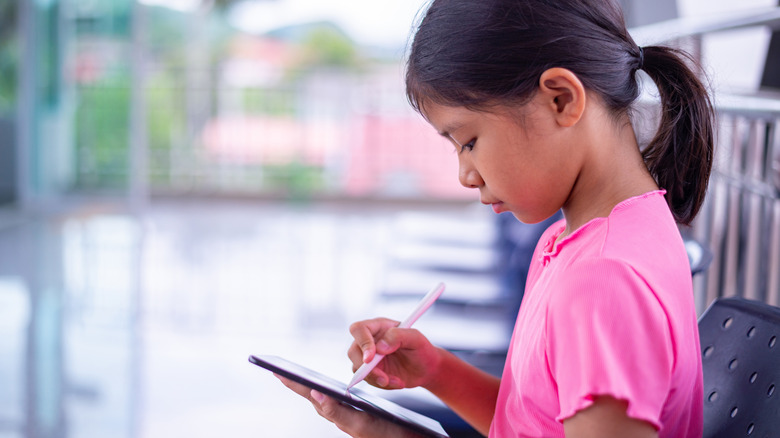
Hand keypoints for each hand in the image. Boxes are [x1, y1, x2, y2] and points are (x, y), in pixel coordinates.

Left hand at [274, 374, 424, 437]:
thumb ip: (338, 411)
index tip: (276, 370)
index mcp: (339, 416)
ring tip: (298, 378)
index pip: (312, 396)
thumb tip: (316, 395)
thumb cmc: (390, 434)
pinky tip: (328, 391)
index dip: (295, 383)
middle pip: (315, 396)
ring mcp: (351, 417)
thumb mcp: (362, 424)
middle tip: (280, 370)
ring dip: (311, 387)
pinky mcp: (361, 417)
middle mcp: (342, 417)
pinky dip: (330, 393)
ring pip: (326, 400)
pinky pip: (340, 402)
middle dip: (298, 383)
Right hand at [347, 318, 442, 389]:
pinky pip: (367, 380)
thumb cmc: (422, 349)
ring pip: (358, 369)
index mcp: (379, 326)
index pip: (359, 329)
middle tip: (384, 378)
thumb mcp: (416, 338)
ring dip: (377, 379)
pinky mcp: (371, 372)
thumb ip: (398, 336)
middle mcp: (371, 340)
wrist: (427, 369)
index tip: (371, 358)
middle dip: (367, 368)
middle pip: (353, 351)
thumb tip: (380, 346)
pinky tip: (397, 382)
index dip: (362, 342)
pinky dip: (382, 385)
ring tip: (398, 381)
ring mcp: (369, 357)